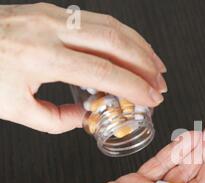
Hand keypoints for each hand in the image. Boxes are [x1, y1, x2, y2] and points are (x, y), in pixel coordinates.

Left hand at [0, 3, 166, 133]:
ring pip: (111, 25)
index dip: (134, 86)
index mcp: (40, 57)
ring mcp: (52, 15)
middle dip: (145, 64)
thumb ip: (57, 120)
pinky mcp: (52, 10)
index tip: (152, 98)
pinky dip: (121, 34)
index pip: (103, 71)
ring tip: (155, 65)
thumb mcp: (15, 109)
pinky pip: (97, 19)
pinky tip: (131, 47)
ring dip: (139, 46)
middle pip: (115, 42)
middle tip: (160, 83)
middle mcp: (49, 30)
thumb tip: (86, 118)